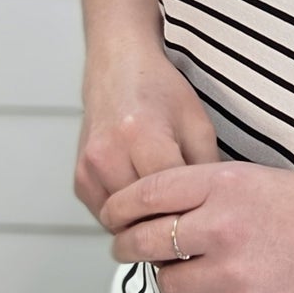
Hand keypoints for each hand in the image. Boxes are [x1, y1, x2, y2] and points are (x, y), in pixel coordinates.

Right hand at [76, 53, 219, 224]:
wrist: (117, 69)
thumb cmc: (159, 90)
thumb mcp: (198, 123)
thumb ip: (206, 168)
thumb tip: (213, 209)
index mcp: (142, 135)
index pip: (169, 196)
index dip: (192, 212)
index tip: (206, 218)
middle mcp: (109, 153)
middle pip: (144, 214)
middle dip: (169, 223)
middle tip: (190, 223)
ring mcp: (89, 169)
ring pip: (124, 222)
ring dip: (146, 222)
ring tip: (168, 208)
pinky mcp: (80, 180)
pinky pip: (107, 215)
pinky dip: (127, 216)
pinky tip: (144, 200)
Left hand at [101, 161, 293, 292]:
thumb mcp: (255, 177)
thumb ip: (205, 192)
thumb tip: (156, 212)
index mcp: (223, 182)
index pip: (146, 193)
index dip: (119, 207)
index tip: (112, 216)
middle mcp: (220, 225)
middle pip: (143, 242)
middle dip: (127, 246)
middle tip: (128, 248)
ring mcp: (232, 271)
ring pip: (167, 283)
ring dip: (172, 278)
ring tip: (193, 269)